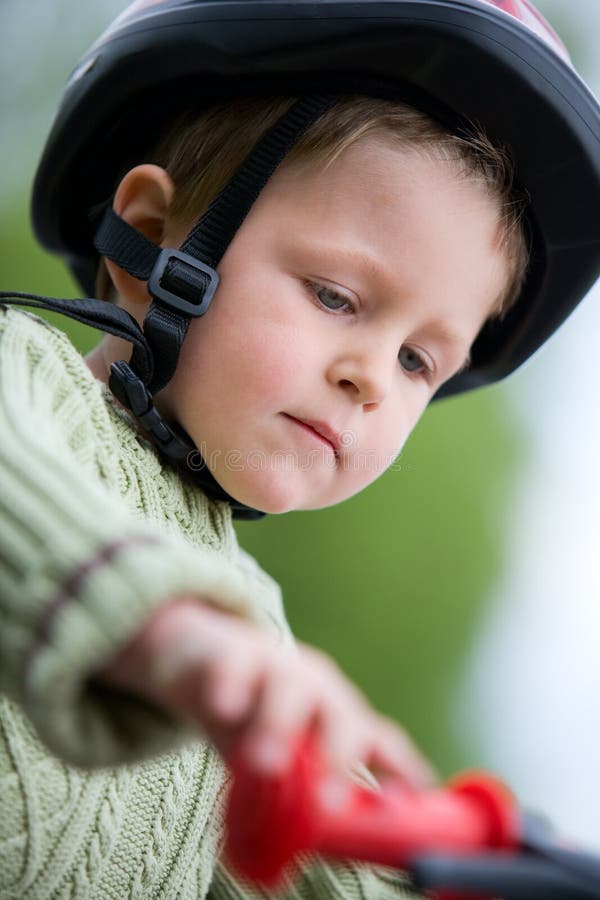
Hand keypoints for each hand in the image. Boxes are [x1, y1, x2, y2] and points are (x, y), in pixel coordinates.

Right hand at [96, 599, 434, 785]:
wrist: (204, 660)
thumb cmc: (251, 718)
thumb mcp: (278, 757)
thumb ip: (292, 800)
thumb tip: (289, 868)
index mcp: (337, 716)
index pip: (379, 740)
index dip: (401, 767)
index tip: (416, 794)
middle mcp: (317, 690)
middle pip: (342, 716)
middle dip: (339, 757)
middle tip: (328, 801)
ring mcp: (277, 668)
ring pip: (289, 691)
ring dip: (280, 726)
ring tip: (266, 764)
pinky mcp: (232, 655)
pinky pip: (234, 668)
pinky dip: (231, 687)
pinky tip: (224, 707)